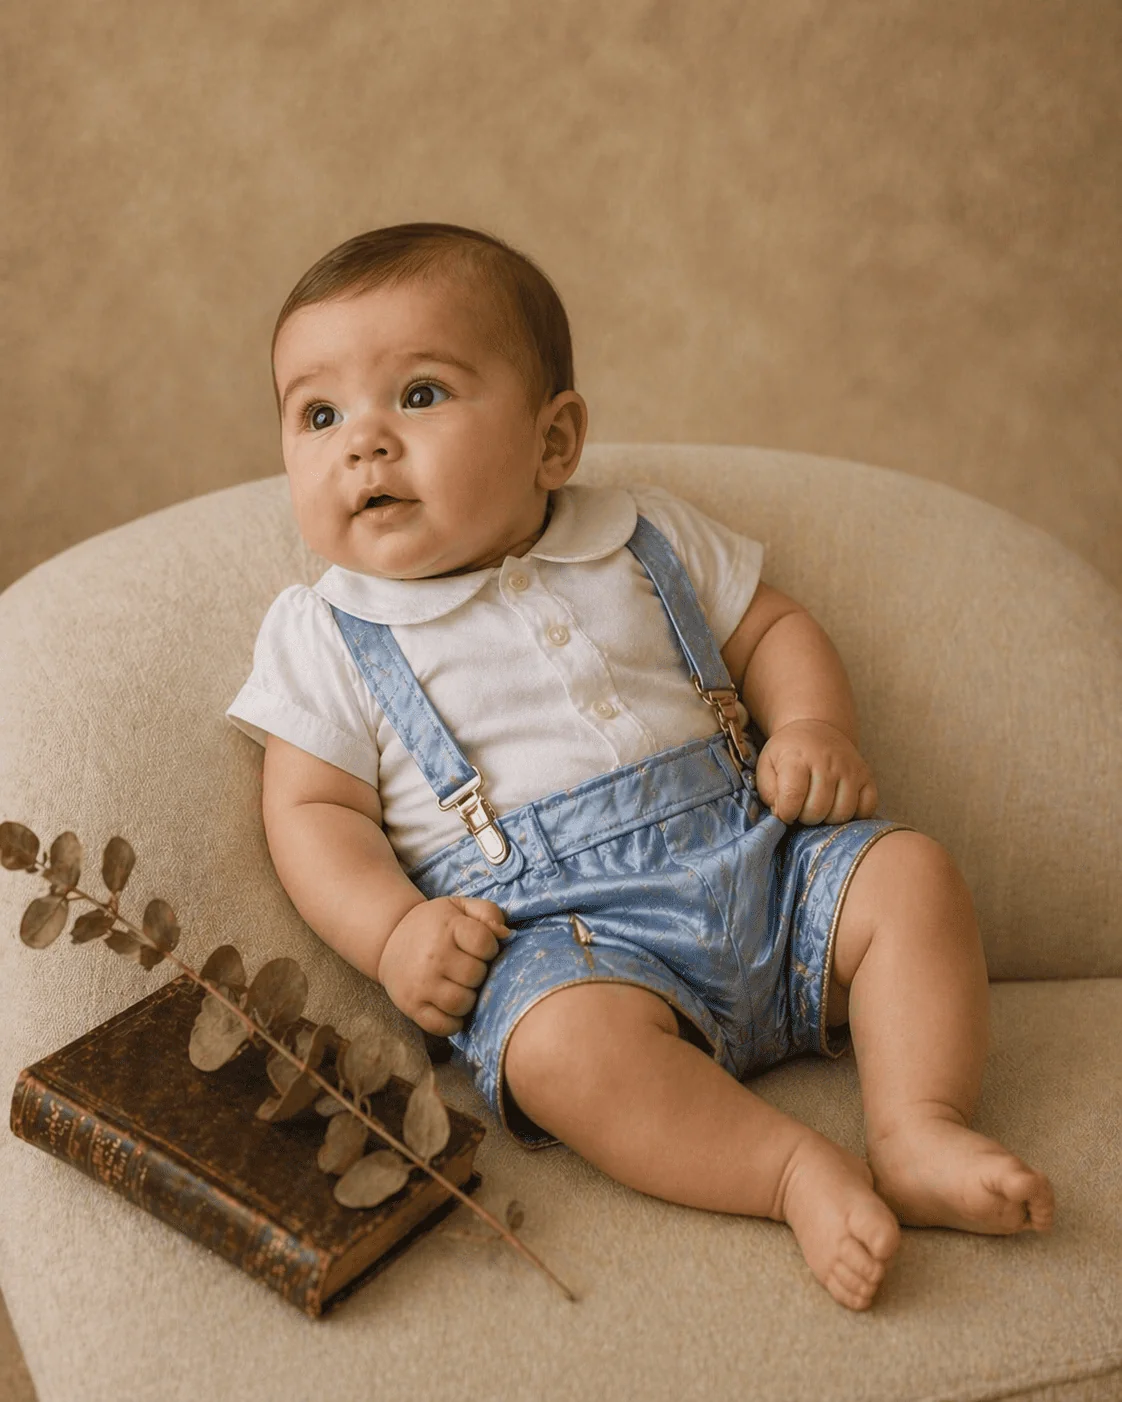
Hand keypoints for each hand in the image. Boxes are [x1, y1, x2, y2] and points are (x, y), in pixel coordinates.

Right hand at [376, 896, 509, 1035]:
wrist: (389, 939)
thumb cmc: (433, 924)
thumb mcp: (458, 907)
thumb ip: (487, 912)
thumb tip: (506, 934)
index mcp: (447, 927)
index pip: (484, 943)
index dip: (490, 948)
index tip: (480, 949)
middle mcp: (432, 956)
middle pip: (476, 975)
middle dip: (479, 974)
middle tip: (469, 969)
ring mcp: (421, 984)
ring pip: (462, 1003)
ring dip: (469, 999)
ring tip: (462, 987)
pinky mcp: (411, 1006)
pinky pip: (443, 1026)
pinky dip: (453, 1023)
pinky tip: (452, 1008)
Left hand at [755, 719, 877, 824]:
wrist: (817, 730)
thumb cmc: (789, 753)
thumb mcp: (767, 765)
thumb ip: (768, 791)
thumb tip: (782, 814)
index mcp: (797, 758)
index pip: (792, 796)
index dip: (786, 813)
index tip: (785, 812)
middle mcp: (827, 762)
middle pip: (817, 809)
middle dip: (805, 818)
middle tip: (802, 810)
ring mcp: (850, 769)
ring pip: (842, 813)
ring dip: (828, 819)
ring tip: (819, 809)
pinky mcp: (866, 776)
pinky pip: (867, 808)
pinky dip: (854, 816)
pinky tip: (839, 807)